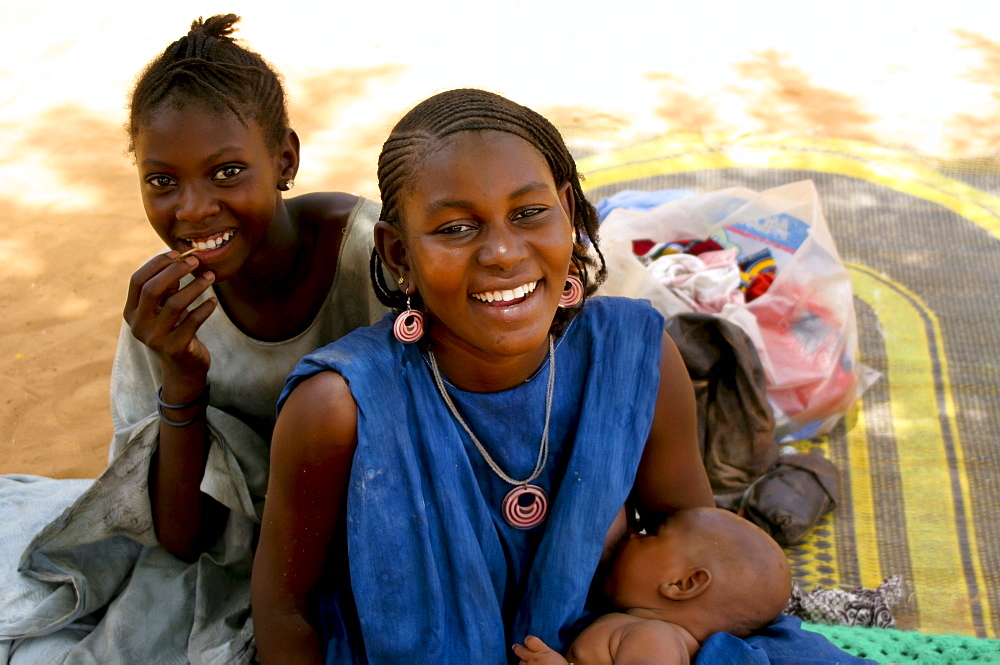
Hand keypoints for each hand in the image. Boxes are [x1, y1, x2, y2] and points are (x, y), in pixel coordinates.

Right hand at [124, 252, 216, 381]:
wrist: (182, 367)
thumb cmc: (175, 329)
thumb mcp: (165, 308)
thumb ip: (166, 287)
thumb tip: (178, 259)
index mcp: (131, 312)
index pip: (137, 280)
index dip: (156, 264)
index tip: (177, 253)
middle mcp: (138, 325)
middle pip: (152, 289)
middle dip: (175, 271)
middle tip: (196, 261)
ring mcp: (155, 338)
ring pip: (175, 304)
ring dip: (195, 286)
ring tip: (210, 276)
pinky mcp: (175, 348)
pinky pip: (193, 321)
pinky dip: (205, 308)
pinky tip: (213, 301)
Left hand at [512, 635, 569, 664]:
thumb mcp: (554, 655)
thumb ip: (544, 650)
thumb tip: (538, 649)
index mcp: (542, 651)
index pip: (529, 640)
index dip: (528, 640)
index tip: (528, 641)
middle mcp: (533, 658)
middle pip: (519, 650)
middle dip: (517, 648)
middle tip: (516, 647)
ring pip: (521, 662)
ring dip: (523, 662)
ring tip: (527, 662)